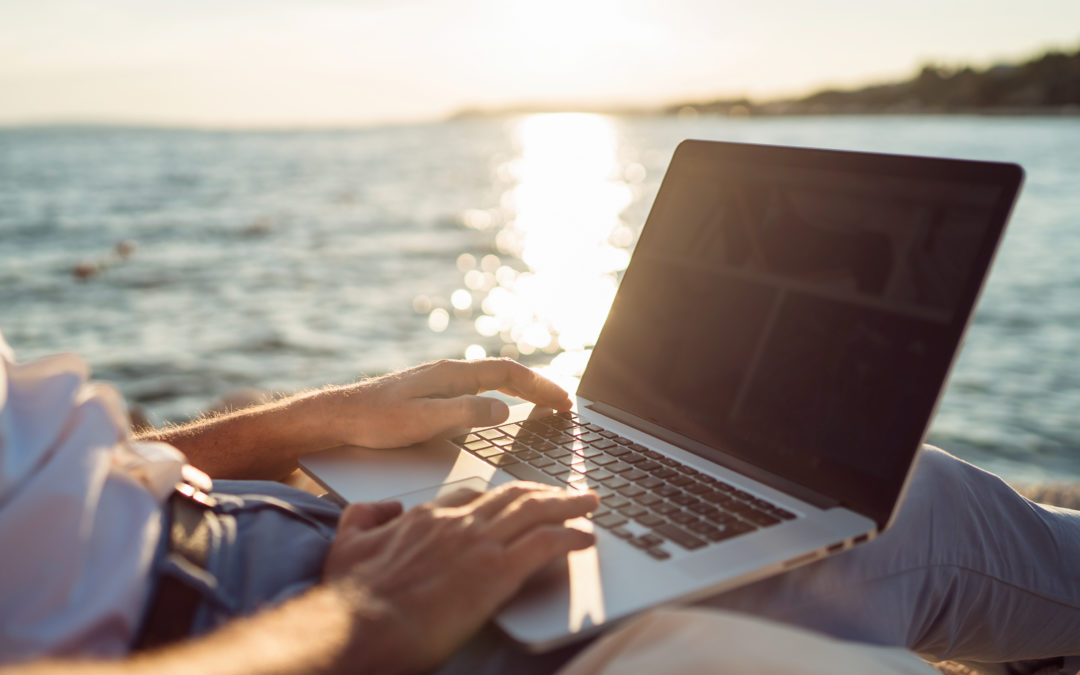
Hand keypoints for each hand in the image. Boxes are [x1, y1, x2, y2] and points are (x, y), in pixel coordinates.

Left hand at [323, 358, 572, 448]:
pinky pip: (477, 392)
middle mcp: (448, 374)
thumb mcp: (423, 421)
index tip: (564, 402)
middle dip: (538, 388)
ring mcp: (439, 384)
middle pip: (504, 375)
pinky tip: (501, 413)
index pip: (508, 373)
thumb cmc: (373, 422)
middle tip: (564, 406)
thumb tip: (505, 410)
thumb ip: (466, 414)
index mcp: (451, 375)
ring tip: (543, 407)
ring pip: (491, 382)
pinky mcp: (429, 397)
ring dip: (521, 392)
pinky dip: (500, 397)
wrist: (334, 419)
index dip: (540, 386)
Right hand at [323, 482, 596, 672]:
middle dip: (545, 491)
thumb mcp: (346, 543)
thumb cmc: (352, 597)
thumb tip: (384, 506)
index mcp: (426, 518)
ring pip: (536, 512)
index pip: (474, 497)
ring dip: (568, 504)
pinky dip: (571, 535)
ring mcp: (479, 545)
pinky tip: (585, 538)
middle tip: (568, 492)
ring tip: (588, 503)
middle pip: (513, 496)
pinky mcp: (496, 573)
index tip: (517, 499)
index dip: (501, 497)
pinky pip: (546, 543)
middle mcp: (457, 524)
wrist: (361, 627)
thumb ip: (365, 516)